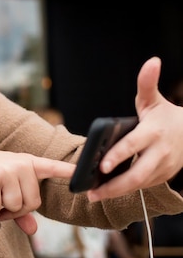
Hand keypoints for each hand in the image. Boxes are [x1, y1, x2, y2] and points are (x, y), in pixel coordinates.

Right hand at [0, 147, 74, 234]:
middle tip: (0, 203)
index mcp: (26, 163)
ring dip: (1, 210)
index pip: (52, 166)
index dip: (69, 171)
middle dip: (16, 210)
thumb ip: (20, 209)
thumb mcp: (4, 189)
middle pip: (32, 203)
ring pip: (16, 207)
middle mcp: (19, 164)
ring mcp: (5, 170)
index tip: (84, 175)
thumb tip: (33, 230)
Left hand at [88, 57, 182, 201]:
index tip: (100, 166)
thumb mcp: (154, 100)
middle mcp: (160, 152)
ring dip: (117, 192)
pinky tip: (106, 192)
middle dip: (114, 186)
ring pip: (139, 184)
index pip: (132, 146)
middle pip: (137, 174)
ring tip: (94, 196)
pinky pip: (142, 186)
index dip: (117, 156)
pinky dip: (125, 190)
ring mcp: (163, 167)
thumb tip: (151, 61)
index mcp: (153, 132)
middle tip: (91, 192)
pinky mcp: (162, 176)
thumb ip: (147, 84)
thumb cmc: (166, 116)